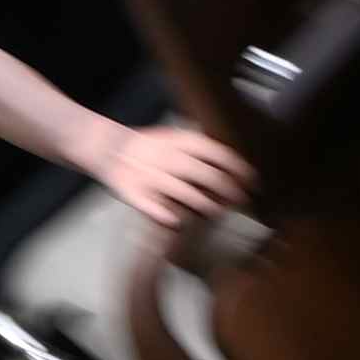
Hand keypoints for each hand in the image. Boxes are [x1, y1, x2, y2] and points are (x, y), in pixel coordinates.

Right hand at [92, 119, 250, 238]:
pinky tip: (179, 222)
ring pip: (186, 194)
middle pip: (206, 175)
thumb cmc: (148, 146)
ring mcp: (150, 176)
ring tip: (217, 211)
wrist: (107, 148)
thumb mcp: (173, 138)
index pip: (216, 153)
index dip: (238, 168)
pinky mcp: (134, 194)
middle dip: (229, 190)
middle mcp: (166, 157)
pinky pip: (156, 209)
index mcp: (177, 141)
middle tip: (241, 200)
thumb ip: (199, 149)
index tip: (252, 181)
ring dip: (207, 206)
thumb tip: (234, 165)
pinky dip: (169, 217)